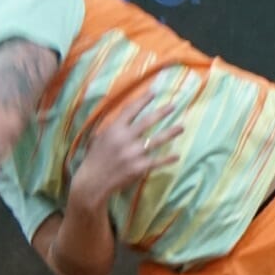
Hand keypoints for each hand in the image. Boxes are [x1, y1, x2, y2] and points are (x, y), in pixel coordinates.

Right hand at [70, 84, 189, 208]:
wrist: (93, 182)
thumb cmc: (95, 158)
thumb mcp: (100, 137)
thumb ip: (113, 126)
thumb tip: (126, 115)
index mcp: (114, 129)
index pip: (130, 110)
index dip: (142, 100)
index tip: (153, 92)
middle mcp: (125, 139)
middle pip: (147, 122)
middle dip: (162, 112)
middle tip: (174, 105)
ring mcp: (133, 154)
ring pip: (156, 140)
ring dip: (171, 132)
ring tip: (181, 127)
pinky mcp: (139, 168)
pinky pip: (157, 161)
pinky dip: (167, 159)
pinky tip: (176, 156)